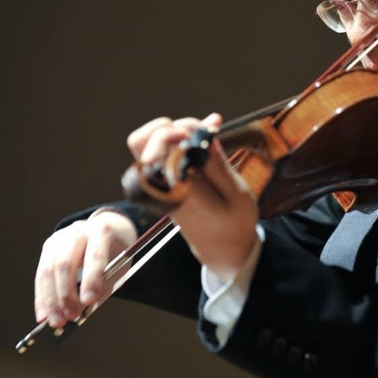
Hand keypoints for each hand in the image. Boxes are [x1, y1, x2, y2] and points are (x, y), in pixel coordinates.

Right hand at [34, 208, 136, 327]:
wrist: (109, 231)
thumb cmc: (116, 254)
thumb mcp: (118, 266)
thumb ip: (102, 286)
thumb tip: (79, 313)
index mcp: (102, 231)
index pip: (94, 255)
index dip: (91, 279)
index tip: (89, 302)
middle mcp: (78, 231)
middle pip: (65, 263)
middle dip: (66, 294)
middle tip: (71, 317)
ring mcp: (60, 237)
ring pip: (48, 270)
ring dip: (51, 300)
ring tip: (56, 321)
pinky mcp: (49, 247)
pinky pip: (41, 275)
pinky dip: (42, 297)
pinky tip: (44, 314)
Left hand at [127, 113, 258, 281]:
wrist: (224, 250)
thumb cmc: (234, 224)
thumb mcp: (237, 194)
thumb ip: (218, 165)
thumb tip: (206, 135)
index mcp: (178, 188)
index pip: (157, 148)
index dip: (179, 130)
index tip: (205, 131)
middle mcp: (162, 184)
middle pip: (140, 141)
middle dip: (170, 127)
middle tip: (199, 132)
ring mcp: (160, 184)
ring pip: (146, 144)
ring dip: (170, 132)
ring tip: (199, 136)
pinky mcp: (165, 183)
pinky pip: (158, 154)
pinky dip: (175, 141)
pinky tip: (199, 141)